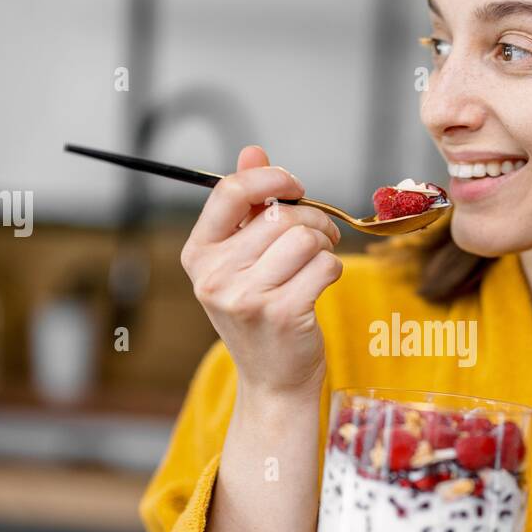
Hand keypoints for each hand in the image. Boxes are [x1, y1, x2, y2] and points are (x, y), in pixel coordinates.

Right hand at [180, 144, 342, 397]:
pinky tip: (322, 285)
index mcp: (198, 254)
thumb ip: (248, 206)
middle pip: (280, 215)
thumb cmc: (262, 314)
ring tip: (320, 261)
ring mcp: (246, 298)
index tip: (294, 185)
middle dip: (312, 219)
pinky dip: (333, 270)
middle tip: (320, 236)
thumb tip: (252, 151)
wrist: (274, 381)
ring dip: (325, 244)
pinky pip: (325, 265)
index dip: (270, 177)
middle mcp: (214, 276)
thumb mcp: (243, 260)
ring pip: (305, 238)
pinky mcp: (281, 314)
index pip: (230, 192)